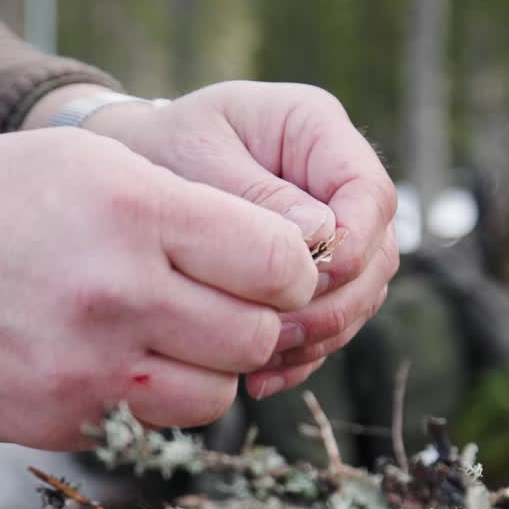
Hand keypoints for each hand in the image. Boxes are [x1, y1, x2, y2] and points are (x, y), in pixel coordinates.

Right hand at [0, 129, 317, 448]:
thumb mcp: (97, 166)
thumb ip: (197, 213)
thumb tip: (291, 268)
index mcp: (135, 213)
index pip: (280, 264)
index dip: (291, 269)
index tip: (271, 266)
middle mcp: (115, 295)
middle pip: (257, 338)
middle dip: (257, 322)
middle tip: (225, 302)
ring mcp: (83, 369)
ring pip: (215, 396)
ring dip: (209, 369)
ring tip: (170, 333)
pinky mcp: (55, 421)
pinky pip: (151, 425)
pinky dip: (153, 398)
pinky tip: (117, 359)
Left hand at [42, 81, 399, 399]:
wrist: (133, 167)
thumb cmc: (159, 149)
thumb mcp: (193, 156)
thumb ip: (252, 196)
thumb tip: (318, 236)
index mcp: (316, 129)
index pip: (370, 192)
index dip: (355, 241)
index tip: (309, 276)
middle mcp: (336, 179)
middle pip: (376, 254)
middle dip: (334, 303)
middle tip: (273, 331)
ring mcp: (335, 231)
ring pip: (360, 296)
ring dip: (318, 336)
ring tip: (257, 359)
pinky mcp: (317, 275)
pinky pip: (330, 324)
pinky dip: (300, 356)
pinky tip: (257, 378)